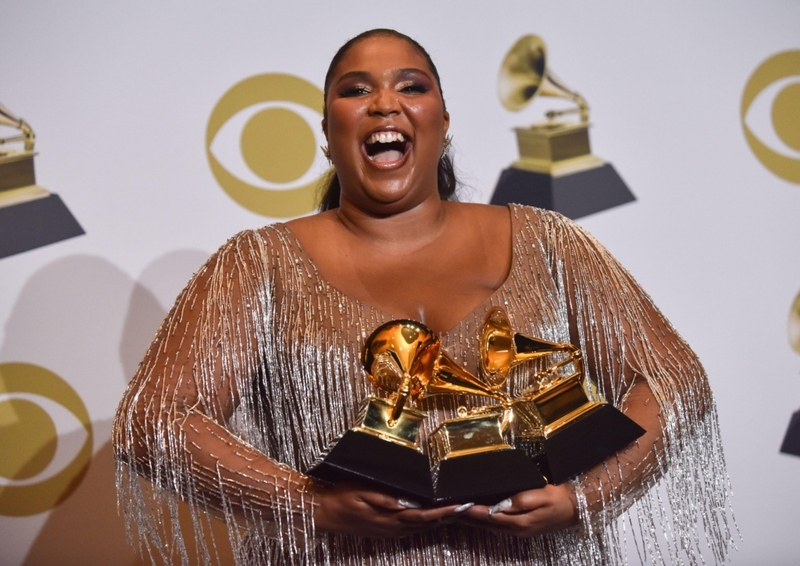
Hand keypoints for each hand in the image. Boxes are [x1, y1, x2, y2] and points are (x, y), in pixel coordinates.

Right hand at [312, 482, 469, 537]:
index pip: (424, 516)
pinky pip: (411, 528)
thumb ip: (384, 498)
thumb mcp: (361, 492)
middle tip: (469, 508)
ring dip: (440, 521)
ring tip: (458, 512)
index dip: (444, 512)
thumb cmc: (342, 497)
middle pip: (427, 524)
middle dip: (448, 517)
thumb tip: (405, 502)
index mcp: (390, 518)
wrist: (324, 513)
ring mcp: (390, 531)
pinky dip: (426, 523)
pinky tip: (433, 518)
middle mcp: (393, 528)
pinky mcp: (386, 531)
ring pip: (421, 528)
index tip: (461, 506)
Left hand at [459, 484, 577, 536]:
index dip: (472, 511)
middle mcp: (516, 530)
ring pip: (489, 527)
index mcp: (519, 522)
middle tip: (449, 510)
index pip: (489, 516)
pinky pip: (496, 526)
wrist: (573, 508)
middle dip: (467, 518)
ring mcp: (518, 532)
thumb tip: (499, 505)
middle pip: (485, 524)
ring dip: (473, 520)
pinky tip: (476, 515)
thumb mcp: (541, 495)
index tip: (457, 506)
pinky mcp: (520, 529)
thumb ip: (520, 500)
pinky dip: (483, 521)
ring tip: (457, 512)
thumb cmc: (558, 499)